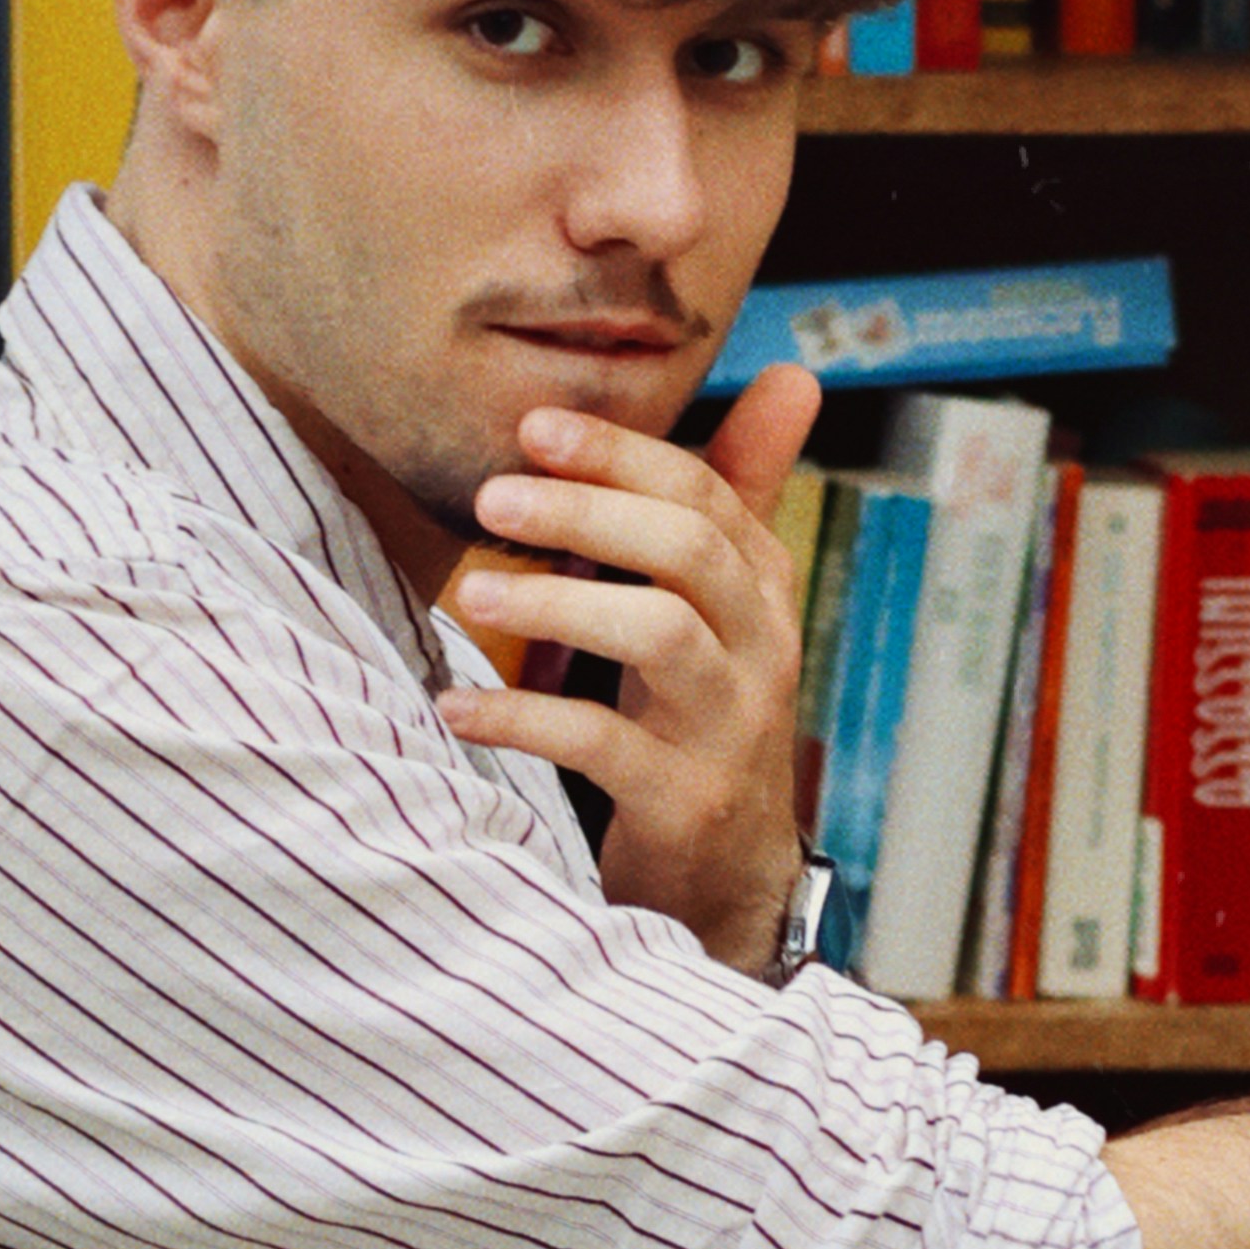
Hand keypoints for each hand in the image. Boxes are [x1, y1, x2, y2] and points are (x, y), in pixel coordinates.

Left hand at [434, 362, 822, 977]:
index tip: (532, 426)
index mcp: (762, 588)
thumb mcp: (724, 602)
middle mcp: (762, 648)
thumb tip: (794, 374)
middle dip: (587, 510)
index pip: (706, 493)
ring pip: (660, 634)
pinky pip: (604, 744)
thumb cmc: (703, 712)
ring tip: (470, 592)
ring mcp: (730, 727)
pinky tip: (456, 705)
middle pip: (689, 548)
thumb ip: (737, 494)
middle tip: (489, 496)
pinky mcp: (685, 801)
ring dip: (557, 603)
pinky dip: (523, 719)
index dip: (621, 454)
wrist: (728, 873)